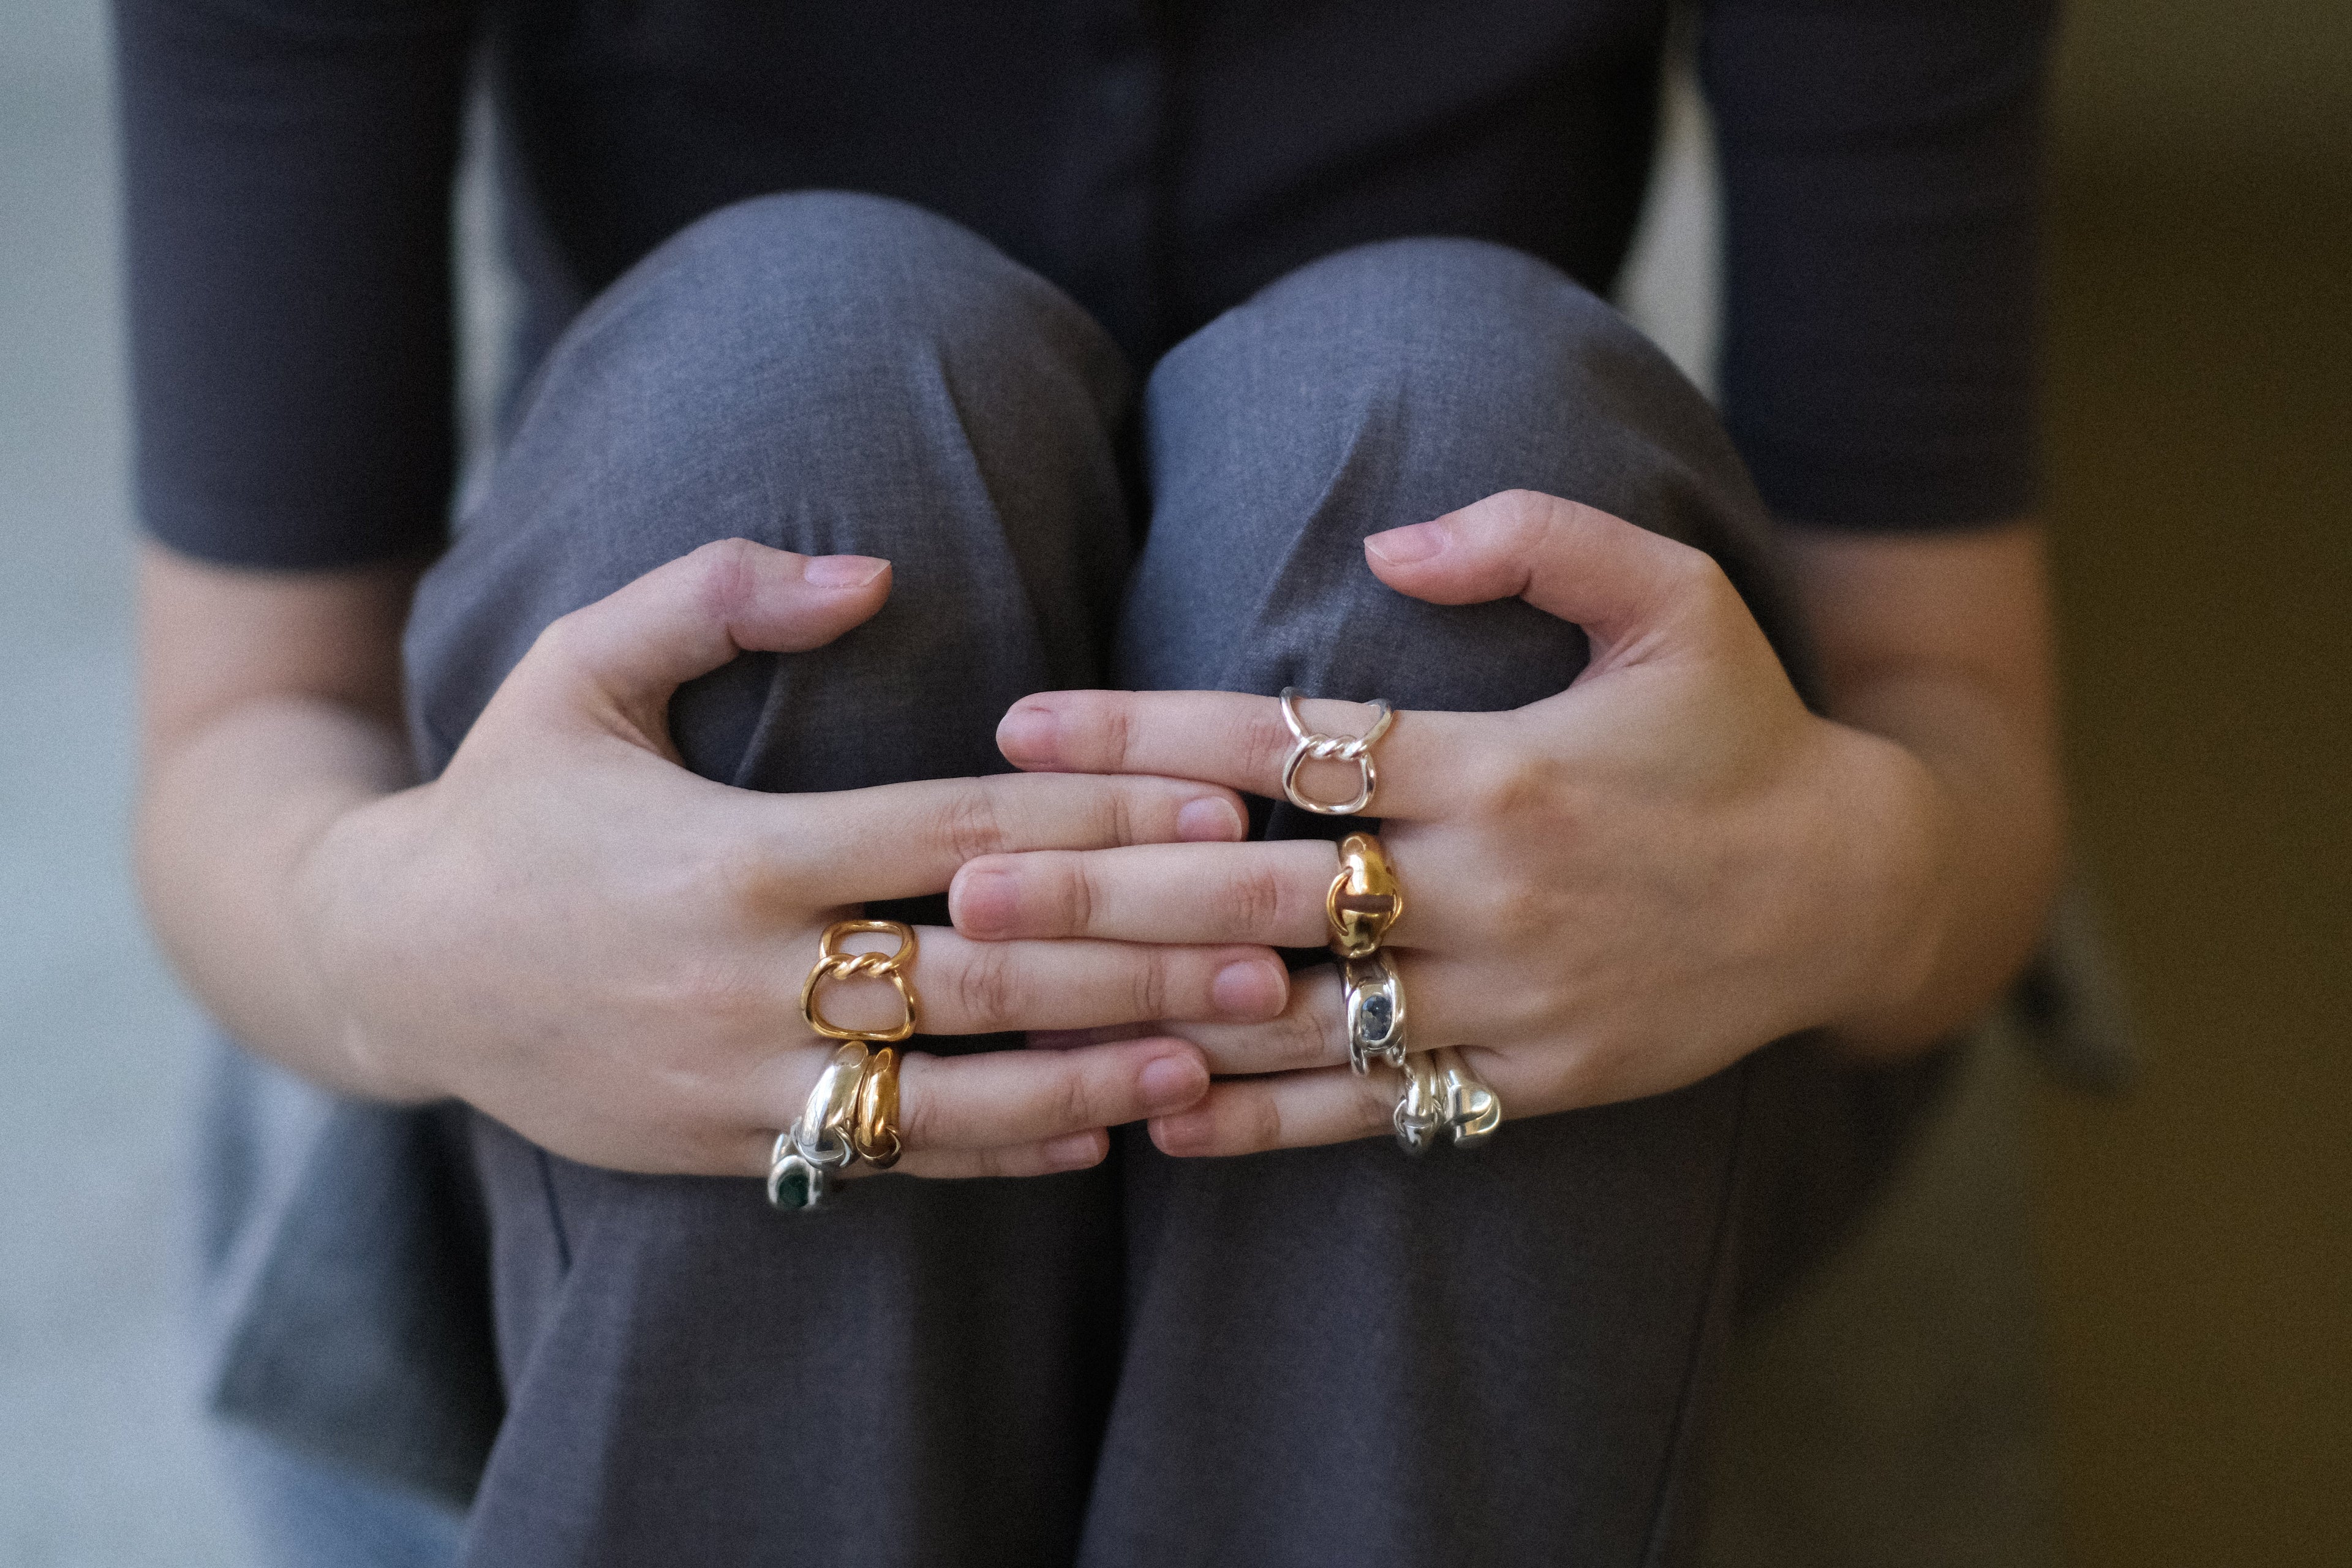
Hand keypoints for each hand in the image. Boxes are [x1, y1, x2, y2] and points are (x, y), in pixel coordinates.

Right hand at [299, 540, 1290, 1176]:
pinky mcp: (725, 1151)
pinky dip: (1000, 1153)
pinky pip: (887, 1159)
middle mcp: (745, 977)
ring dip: (1097, 1075)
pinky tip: (1103, 1138)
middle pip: (984, 968)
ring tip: (1218, 1056)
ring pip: (953, 1090)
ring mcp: (737, 1080)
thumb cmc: (509, 799)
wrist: (387, 967)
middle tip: (1277, 946)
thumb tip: (870, 571)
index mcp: (731, 854)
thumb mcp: (577, 666)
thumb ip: (716, 595)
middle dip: (1139, 958)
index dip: (1095, 823)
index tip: (1217, 806)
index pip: (953, 835)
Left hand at [949, 491, 1953, 1155]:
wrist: (1855, 890)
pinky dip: (1262, 1120)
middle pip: (1260, 888)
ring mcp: (1511, 995)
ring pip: (1297, 1012)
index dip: (1144, 730)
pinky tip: (1153, 1120)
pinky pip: (1373, 1104)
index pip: (1290, 741)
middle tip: (963, 891)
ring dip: (1148, 1012)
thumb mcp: (1675, 591)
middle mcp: (1495, 886)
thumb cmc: (1740, 726)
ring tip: (1019, 1009)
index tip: (1023, 727)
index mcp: (1505, 763)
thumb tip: (1388, 535)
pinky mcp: (1532, 1078)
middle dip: (1100, 889)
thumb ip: (1534, 534)